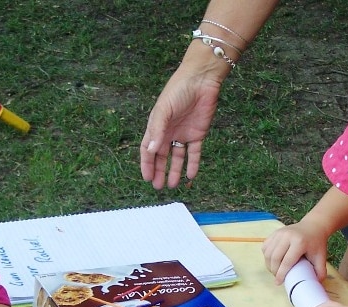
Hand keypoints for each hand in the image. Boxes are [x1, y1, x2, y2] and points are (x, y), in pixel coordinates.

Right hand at [140, 65, 224, 188]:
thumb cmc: (178, 90)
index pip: (148, 150)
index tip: (146, 178)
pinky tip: (190, 176)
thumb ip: (157, 130)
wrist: (201, 80)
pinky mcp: (198, 134)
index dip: (146, 164)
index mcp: (157, 126)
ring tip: (173, 185)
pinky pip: (194, 153)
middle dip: (159, 171)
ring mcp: (183, 134)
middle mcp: (169, 132)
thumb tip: (150, 150)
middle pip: (162, 157)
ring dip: (175, 171)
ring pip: (177, 158)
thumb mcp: (164, 110)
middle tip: (159, 187)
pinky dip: (193, 164)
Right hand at [262, 223, 328, 284]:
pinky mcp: (274, 233)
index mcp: (299, 242)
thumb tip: (314, 285)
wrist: (313, 226)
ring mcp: (279, 233)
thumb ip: (320, 272)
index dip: (281, 274)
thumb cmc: (316, 243)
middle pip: (275, 258)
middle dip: (274, 270)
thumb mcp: (321, 257)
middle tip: (277, 277)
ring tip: (275, 270)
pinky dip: (267, 256)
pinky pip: (265, 247)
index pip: (286, 261)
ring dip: (269, 264)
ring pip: (268, 253)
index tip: (278, 282)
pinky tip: (272, 261)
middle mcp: (287, 236)